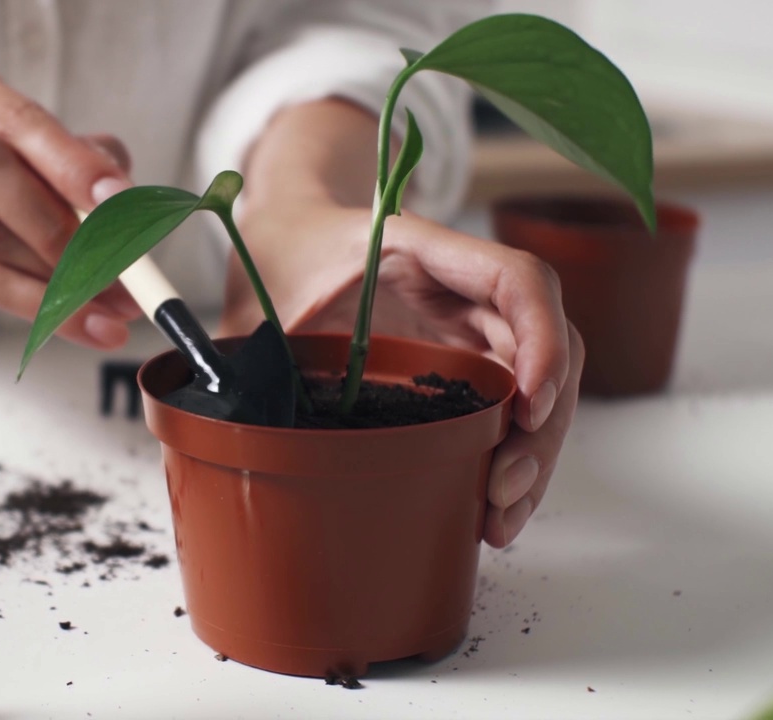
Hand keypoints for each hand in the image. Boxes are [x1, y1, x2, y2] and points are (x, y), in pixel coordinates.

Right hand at [0, 61, 137, 341]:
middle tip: (118, 263)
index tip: (119, 198)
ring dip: (60, 271)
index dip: (71, 159)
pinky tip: (82, 321)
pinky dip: (41, 305)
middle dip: (60, 219)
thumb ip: (86, 162)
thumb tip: (121, 196)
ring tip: (112, 300)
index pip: (16, 118)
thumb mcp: (44, 161)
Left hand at [224, 203, 582, 547]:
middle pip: (544, 343)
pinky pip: (507, 398)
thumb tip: (228, 422)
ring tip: (501, 518)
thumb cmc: (278, 254)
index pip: (515, 280)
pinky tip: (489, 502)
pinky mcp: (461, 354)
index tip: (530, 406)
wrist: (284, 232)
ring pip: (534, 381)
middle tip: (504, 489)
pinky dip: (507, 449)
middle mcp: (460, 284)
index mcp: (420, 249)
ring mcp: (466, 321)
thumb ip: (250, 351)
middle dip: (540, 424)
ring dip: (533, 450)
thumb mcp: (257, 300)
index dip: (540, 340)